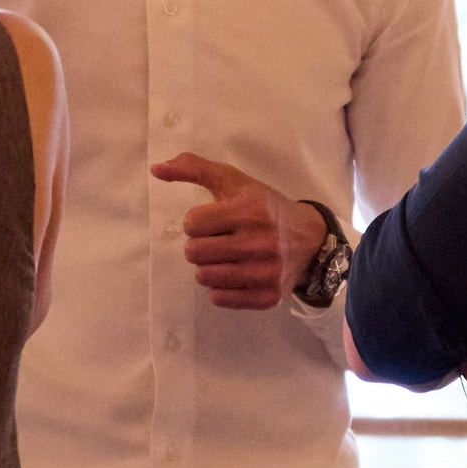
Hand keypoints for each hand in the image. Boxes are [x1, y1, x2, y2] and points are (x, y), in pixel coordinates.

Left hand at [151, 152, 321, 309]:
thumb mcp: (234, 181)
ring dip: (207, 267)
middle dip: (199, 246)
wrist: (309, 237)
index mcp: (249, 210)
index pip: (191, 224)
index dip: (196, 222)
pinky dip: (220, 288)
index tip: (212, 221)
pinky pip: (221, 299)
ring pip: (204, 277)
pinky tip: (233, 274)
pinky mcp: (268, 296)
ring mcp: (265, 272)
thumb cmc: (264, 206)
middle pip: (194, 253)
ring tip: (223, 258)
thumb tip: (156, 169)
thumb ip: (194, 169)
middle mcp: (259, 242)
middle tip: (215, 241)